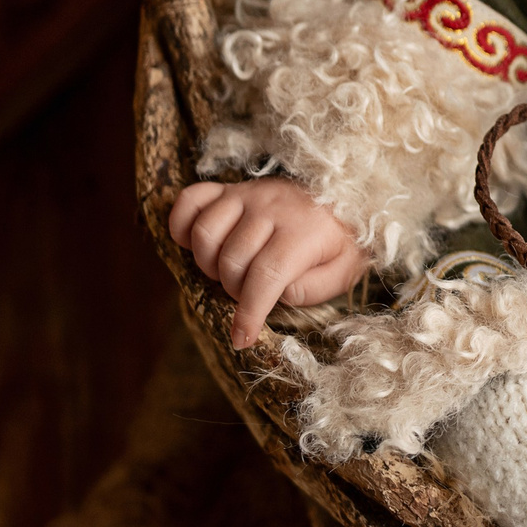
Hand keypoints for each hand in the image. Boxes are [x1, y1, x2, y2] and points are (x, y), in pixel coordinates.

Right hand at [169, 178, 369, 348]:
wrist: (343, 196)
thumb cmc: (339, 241)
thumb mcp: (344, 271)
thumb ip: (313, 288)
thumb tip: (275, 294)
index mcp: (304, 230)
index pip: (266, 275)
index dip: (249, 312)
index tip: (242, 338)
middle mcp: (272, 207)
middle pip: (231, 259)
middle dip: (234, 289)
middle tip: (250, 291)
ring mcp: (248, 193)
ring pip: (205, 232)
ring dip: (208, 262)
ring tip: (229, 270)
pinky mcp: (229, 187)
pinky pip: (189, 201)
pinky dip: (182, 225)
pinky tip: (197, 245)